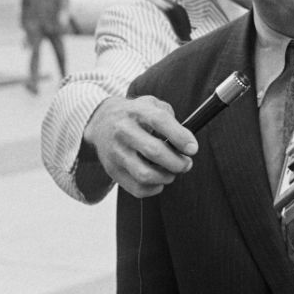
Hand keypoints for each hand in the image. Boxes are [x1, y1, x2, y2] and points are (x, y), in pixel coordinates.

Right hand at [83, 95, 197, 197]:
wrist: (101, 121)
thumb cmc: (134, 115)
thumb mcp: (152, 104)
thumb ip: (170, 119)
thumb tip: (186, 143)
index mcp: (137, 111)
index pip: (160, 122)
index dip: (180, 137)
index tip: (193, 148)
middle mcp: (124, 131)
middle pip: (154, 152)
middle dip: (177, 162)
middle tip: (186, 163)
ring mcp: (116, 152)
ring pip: (145, 174)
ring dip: (166, 177)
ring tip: (172, 172)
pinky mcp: (112, 170)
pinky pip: (137, 188)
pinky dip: (154, 189)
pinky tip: (159, 180)